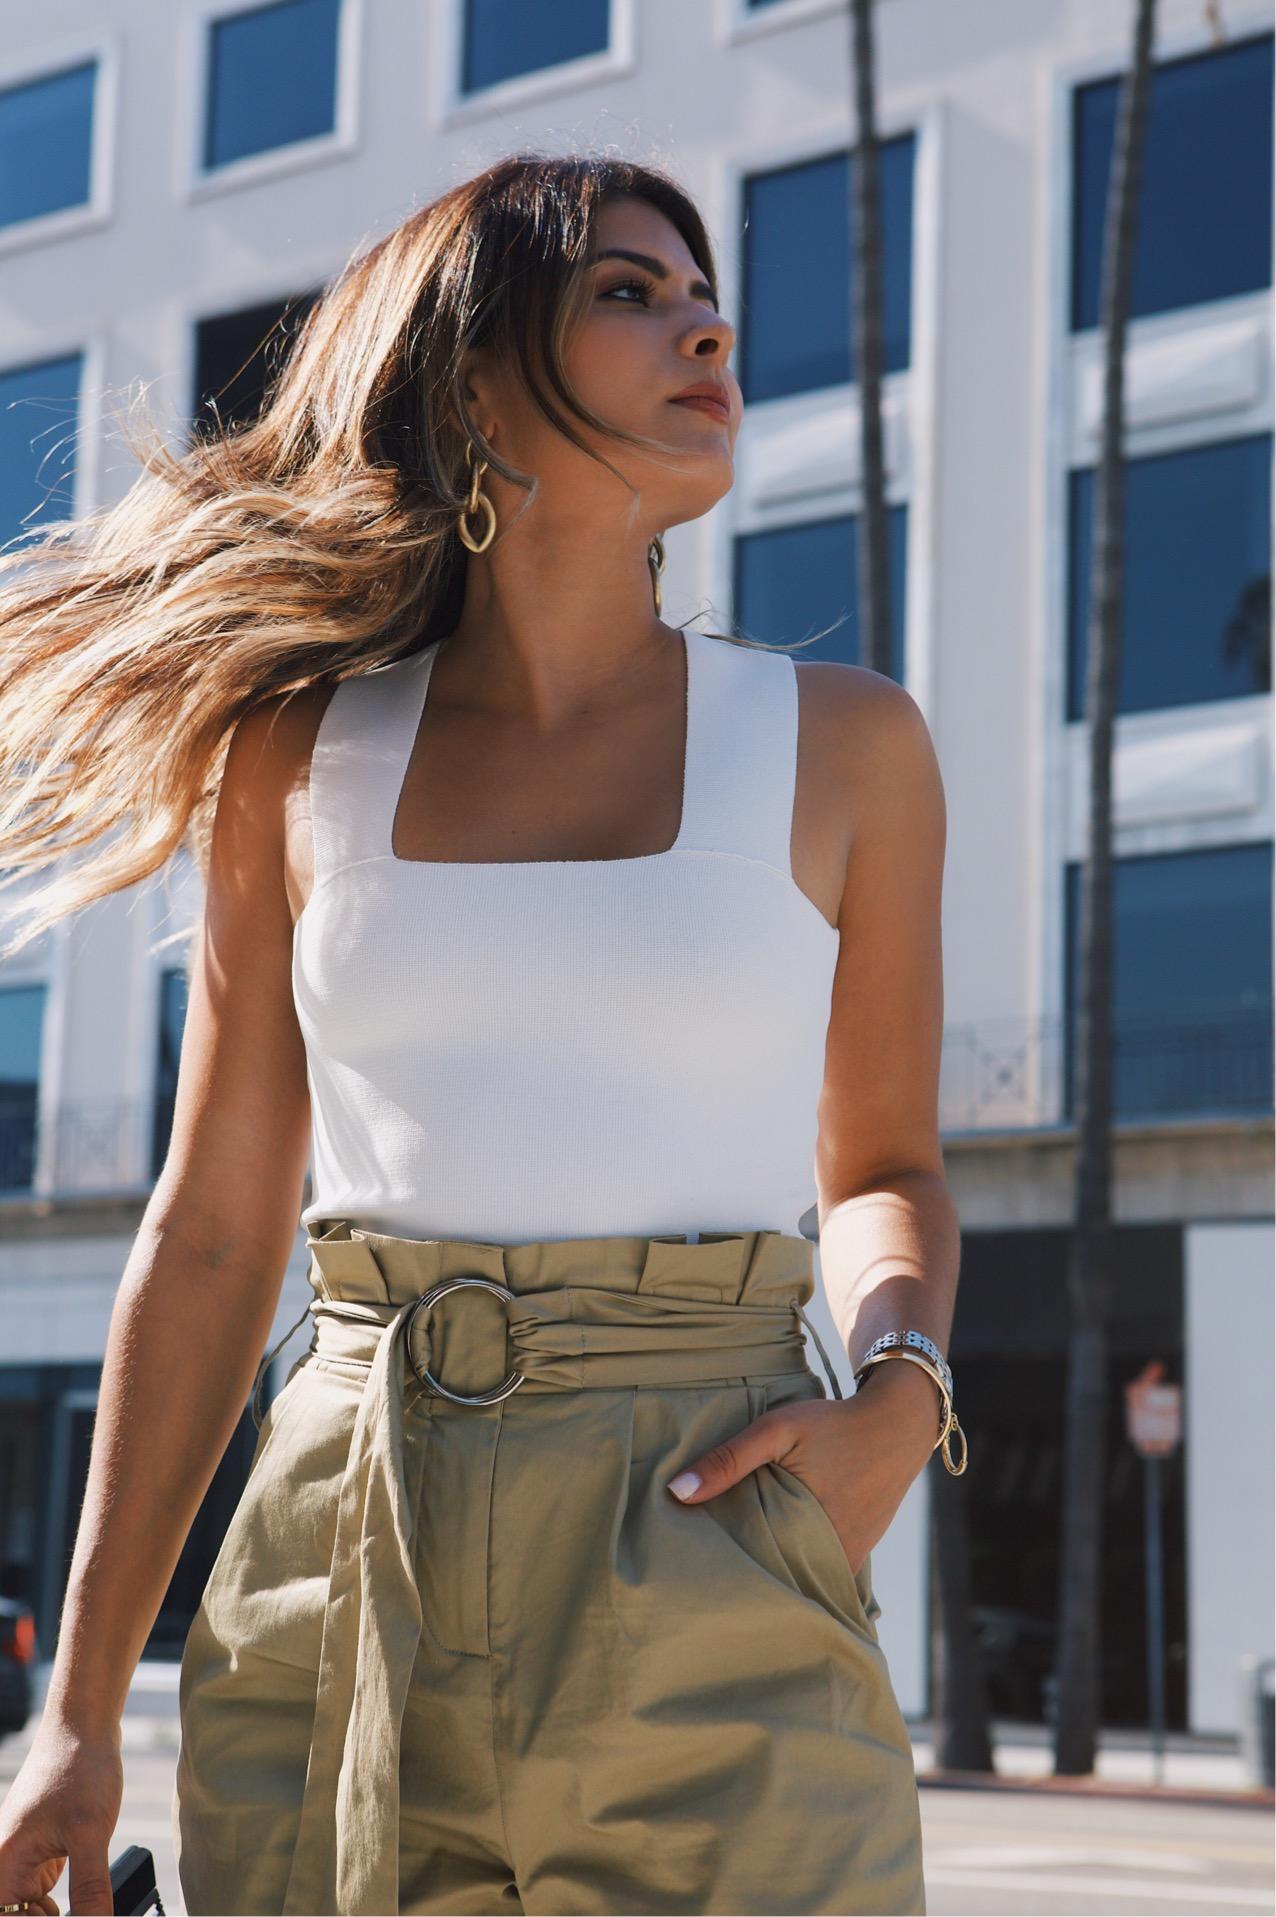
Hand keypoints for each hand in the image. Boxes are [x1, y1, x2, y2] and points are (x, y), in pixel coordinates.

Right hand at [0, 1714, 123, 1916]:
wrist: (84, 1724)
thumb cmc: (81, 1769)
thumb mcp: (92, 1833)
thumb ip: (90, 1889)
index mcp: (5, 1863)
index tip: (69, 1915)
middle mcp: (7, 1861)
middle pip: (18, 1914)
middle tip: (88, 1911)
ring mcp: (24, 1853)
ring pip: (31, 1907)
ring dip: (55, 1914)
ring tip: (90, 1909)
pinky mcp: (42, 1846)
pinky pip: (43, 1888)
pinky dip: (65, 1900)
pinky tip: (87, 1901)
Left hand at [666, 1360, 938, 1577]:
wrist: (898, 1424)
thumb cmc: (833, 1424)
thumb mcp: (778, 1430)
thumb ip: (729, 1459)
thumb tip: (677, 1493)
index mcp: (810, 1533)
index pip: (758, 1575)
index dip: (728, 1580)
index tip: (697, 1583)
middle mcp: (834, 1557)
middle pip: (779, 1583)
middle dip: (748, 1585)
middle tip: (707, 1585)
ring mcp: (849, 1559)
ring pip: (801, 1580)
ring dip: (775, 1577)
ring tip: (733, 1577)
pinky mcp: (858, 1553)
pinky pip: (821, 1572)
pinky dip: (799, 1567)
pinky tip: (773, 1558)